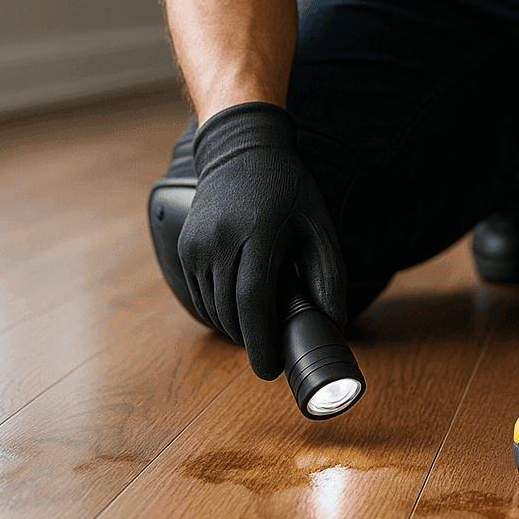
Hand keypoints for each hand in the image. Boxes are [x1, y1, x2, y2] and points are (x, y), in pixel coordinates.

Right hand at [179, 101, 345, 378]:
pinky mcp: (185, 245)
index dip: (261, 343)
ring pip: (212, 306)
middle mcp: (221, 239)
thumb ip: (328, 273)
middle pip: (231, 311)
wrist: (242, 149)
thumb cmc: (287, 188)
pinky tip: (239, 308)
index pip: (254, 303)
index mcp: (259, 233)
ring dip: (234, 326)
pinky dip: (217, 309)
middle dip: (250, 340)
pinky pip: (199, 293)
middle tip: (269, 352)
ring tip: (258, 329)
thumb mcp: (318, 225)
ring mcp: (197, 243)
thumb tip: (333, 320)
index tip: (269, 369)